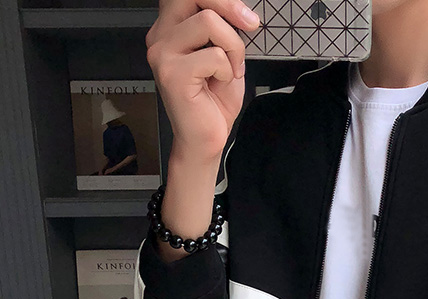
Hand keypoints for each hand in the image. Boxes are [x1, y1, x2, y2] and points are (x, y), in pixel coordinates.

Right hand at [145, 0, 261, 161]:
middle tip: (249, 25)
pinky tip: (220, 83)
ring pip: (207, 21)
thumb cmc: (213, 102)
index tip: (245, 16)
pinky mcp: (171, 73)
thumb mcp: (225, 57)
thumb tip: (241, 10)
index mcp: (171, 28)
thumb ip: (224, 30)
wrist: (205, 140)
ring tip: (230, 69)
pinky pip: (213, 55)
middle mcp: (161, 36)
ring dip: (232, 46)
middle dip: (228, 6)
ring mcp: (162, 53)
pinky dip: (227, 69)